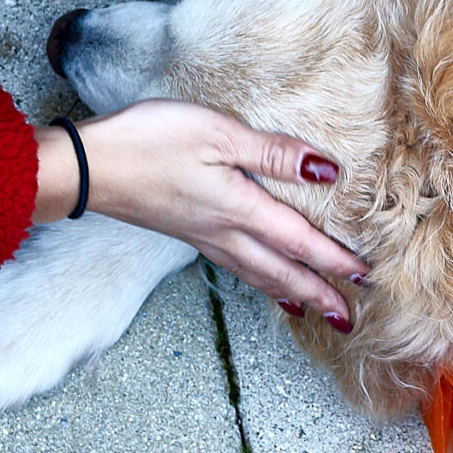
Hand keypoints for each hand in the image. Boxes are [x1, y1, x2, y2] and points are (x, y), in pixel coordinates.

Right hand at [36, 102, 369, 327]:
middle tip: (348, 318)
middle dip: (319, 294)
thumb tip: (326, 168)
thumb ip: (273, 153)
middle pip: (281, 270)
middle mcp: (224, 232)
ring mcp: (202, 236)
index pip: (299, 241)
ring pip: (257, 273)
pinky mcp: (184, 231)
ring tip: (310, 310)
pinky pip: (233, 266)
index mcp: (239, 210)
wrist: (88, 166)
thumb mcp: (218, 134)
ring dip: (289, 292)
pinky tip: (255, 276)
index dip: (334, 260)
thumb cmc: (150, 142)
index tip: (364, 278)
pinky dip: (256, 279)